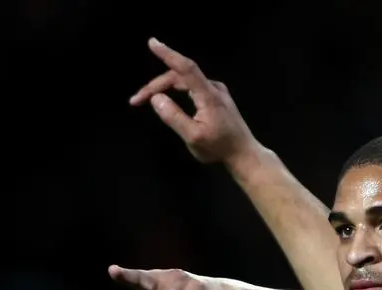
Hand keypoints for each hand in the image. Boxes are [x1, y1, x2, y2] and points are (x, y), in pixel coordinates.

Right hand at [129, 37, 259, 165]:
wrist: (244, 154)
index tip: (152, 42)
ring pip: (185, 82)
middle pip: (180, 77)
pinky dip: (176, 90)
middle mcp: (213, 88)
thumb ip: (174, 117)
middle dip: (156, 85)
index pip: (186, 68)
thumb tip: (156, 98)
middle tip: (136, 100)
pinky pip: (192, 87)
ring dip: (164, 88)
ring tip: (146, 100)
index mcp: (208, 95)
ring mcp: (217, 92)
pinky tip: (168, 99)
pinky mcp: (217, 98)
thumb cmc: (220, 148)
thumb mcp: (193, 137)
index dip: (168, 54)